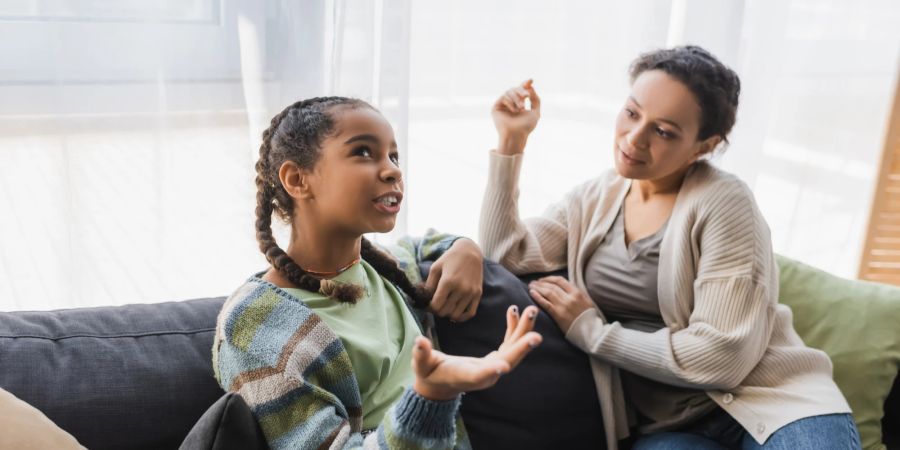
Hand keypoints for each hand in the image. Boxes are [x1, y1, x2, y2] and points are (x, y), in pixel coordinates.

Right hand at [412, 305, 542, 399]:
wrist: (439, 384)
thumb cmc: (428, 373)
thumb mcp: (421, 365)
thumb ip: (421, 354)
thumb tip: (419, 341)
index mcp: (466, 377)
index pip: (480, 376)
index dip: (490, 371)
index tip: (502, 367)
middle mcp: (484, 374)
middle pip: (506, 361)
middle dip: (520, 349)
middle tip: (536, 336)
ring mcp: (492, 367)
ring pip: (513, 350)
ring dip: (523, 331)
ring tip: (532, 311)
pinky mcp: (495, 359)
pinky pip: (509, 343)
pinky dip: (514, 328)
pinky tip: (515, 310)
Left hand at [426, 238, 483, 321]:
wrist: (470, 252)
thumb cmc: (450, 259)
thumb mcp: (435, 268)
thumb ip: (429, 284)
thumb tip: (424, 299)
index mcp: (448, 282)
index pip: (436, 305)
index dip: (429, 307)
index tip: (428, 304)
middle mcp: (460, 288)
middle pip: (445, 311)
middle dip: (438, 310)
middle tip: (436, 304)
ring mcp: (470, 292)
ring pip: (456, 315)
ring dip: (448, 314)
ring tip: (445, 307)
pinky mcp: (478, 294)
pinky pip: (470, 313)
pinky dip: (462, 317)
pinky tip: (455, 313)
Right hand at [492, 79, 540, 154]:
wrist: (516, 135)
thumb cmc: (526, 127)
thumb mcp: (535, 112)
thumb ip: (536, 99)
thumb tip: (530, 87)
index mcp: (518, 104)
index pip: (521, 90)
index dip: (525, 84)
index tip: (531, 80)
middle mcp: (510, 103)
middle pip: (515, 89)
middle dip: (521, 91)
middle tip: (526, 96)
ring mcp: (502, 105)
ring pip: (509, 91)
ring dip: (517, 99)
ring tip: (521, 108)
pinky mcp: (495, 107)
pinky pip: (503, 97)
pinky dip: (510, 102)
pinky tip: (514, 111)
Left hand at [528, 276, 594, 333]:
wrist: (591, 333)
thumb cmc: (589, 318)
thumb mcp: (586, 301)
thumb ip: (575, 294)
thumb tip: (564, 288)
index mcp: (577, 293)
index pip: (560, 280)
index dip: (549, 279)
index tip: (543, 280)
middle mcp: (570, 298)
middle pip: (552, 286)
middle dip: (541, 283)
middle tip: (533, 283)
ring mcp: (563, 306)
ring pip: (547, 293)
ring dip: (537, 288)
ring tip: (531, 286)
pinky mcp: (558, 315)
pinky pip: (546, 304)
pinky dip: (538, 297)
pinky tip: (532, 293)